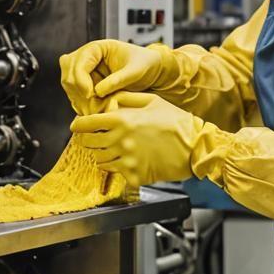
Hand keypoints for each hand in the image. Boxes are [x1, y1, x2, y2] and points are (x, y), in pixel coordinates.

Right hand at [59, 40, 166, 114]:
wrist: (150, 72)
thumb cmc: (145, 65)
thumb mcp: (135, 71)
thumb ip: (118, 80)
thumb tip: (98, 91)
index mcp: (98, 48)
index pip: (78, 62)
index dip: (81, 79)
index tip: (90, 95)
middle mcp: (87, 56)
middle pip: (68, 71)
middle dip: (77, 89)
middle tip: (90, 105)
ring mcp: (84, 69)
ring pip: (68, 83)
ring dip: (77, 98)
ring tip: (93, 109)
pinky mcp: (86, 82)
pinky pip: (74, 93)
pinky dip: (80, 102)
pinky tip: (92, 110)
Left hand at [70, 92, 204, 185]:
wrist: (196, 146)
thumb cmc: (176, 122)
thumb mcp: (152, 100)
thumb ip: (126, 98)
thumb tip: (108, 100)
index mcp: (122, 120)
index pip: (87, 123)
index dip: (79, 125)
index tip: (77, 127)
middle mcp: (120, 140)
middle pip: (89, 143)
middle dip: (89, 140)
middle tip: (96, 138)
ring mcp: (127, 160)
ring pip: (99, 160)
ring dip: (102, 155)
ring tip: (113, 150)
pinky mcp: (135, 175)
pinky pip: (116, 174)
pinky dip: (117, 169)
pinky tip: (126, 163)